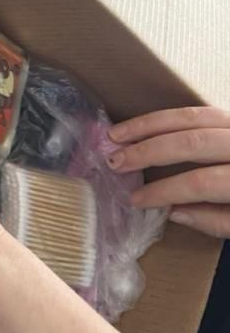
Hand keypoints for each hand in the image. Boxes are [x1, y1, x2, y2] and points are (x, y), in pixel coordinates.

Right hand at [110, 107, 229, 237]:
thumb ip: (220, 221)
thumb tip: (174, 212)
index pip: (201, 182)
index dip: (164, 192)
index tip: (135, 200)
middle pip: (193, 141)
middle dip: (148, 151)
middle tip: (114, 162)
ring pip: (195, 116)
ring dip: (150, 124)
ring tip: (117, 135)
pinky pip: (206, 112)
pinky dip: (173, 117)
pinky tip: (149, 125)